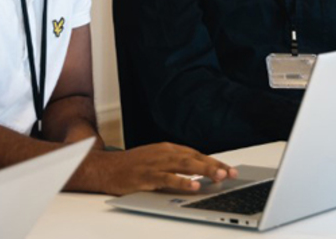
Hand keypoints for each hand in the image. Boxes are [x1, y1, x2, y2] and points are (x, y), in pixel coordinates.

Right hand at [78, 142, 237, 195]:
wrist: (104, 168)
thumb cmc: (131, 167)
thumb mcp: (156, 162)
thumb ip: (175, 167)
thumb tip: (199, 177)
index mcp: (167, 149)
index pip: (196, 154)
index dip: (214, 162)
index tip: (229, 169)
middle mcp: (163, 153)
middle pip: (194, 158)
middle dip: (215, 165)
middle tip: (231, 173)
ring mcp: (155, 163)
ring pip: (185, 165)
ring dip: (204, 170)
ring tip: (220, 177)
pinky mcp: (146, 175)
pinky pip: (168, 178)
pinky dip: (183, 181)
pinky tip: (194, 186)